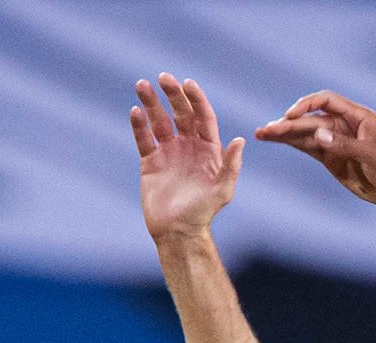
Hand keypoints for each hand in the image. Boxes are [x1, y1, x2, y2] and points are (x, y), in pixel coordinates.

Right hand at [131, 73, 242, 241]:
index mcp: (208, 149)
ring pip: (159, 121)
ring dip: (151, 103)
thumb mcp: (222, 190)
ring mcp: (168, 152)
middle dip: (172, 94)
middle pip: (180, 113)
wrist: (177, 232)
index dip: (196, 99)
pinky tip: (135, 111)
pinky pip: (144, 139)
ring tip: (142, 85)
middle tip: (163, 77)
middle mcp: (188, 146)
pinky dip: (139, 125)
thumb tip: (241, 140)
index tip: (187, 83)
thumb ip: (231, 165)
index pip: (202, 116)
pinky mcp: (150, 162)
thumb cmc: (203, 213)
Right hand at [253, 91, 375, 208]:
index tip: (290, 116)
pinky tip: (275, 141)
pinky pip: (308, 148)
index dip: (306, 105)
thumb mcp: (372, 155)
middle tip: (266, 131)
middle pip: (311, 119)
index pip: (326, 102)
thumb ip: (344, 145)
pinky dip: (292, 145)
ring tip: (261, 134)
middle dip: (288, 123)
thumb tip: (317, 135)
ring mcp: (336, 142)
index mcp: (358, 116)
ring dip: (284, 134)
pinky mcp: (332, 159)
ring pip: (306, 134)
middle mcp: (344, 125)